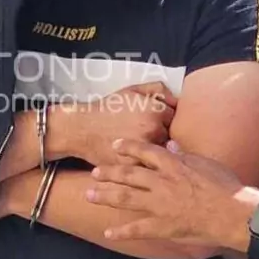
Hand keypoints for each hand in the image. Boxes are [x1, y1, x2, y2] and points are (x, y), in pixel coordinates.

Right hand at [52, 82, 176, 166]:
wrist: (82, 128)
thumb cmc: (109, 108)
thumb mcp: (133, 90)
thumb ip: (159, 89)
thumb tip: (176, 99)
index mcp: (156, 111)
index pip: (175, 118)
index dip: (165, 121)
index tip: (157, 123)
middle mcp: (154, 130)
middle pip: (171, 137)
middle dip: (163, 136)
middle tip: (149, 135)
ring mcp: (144, 150)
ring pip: (162, 154)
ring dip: (157, 153)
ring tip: (145, 149)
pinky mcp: (135, 166)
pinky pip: (149, 168)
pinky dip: (146, 166)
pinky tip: (138, 160)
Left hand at [85, 139, 258, 249]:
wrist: (233, 214)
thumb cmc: (225, 186)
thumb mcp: (206, 164)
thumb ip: (185, 155)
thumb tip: (171, 144)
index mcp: (173, 165)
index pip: (144, 152)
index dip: (127, 147)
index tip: (114, 145)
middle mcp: (161, 183)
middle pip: (128, 175)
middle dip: (109, 173)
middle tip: (94, 173)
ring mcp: (160, 205)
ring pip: (125, 199)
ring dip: (105, 196)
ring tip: (89, 195)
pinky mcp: (162, 226)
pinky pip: (137, 229)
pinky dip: (121, 231)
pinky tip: (108, 232)